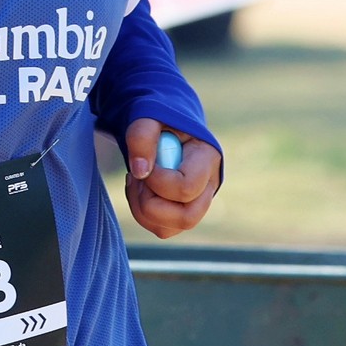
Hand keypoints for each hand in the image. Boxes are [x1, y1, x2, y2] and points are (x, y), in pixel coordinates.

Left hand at [122, 120, 220, 238]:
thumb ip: (142, 136)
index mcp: (207, 158)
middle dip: (151, 204)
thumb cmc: (159, 120)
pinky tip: (139, 188)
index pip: (187, 188)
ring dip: (141, 208)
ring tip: (136, 180)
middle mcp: (208, 186)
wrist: (164, 126)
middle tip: (139, 178)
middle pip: (187, 218)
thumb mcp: (148, 116)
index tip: (145, 163)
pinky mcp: (180, 213)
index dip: (158, 181)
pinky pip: (160, 228)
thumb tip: (140, 171)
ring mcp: (196, 203)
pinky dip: (141, 213)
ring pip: (168, 229)